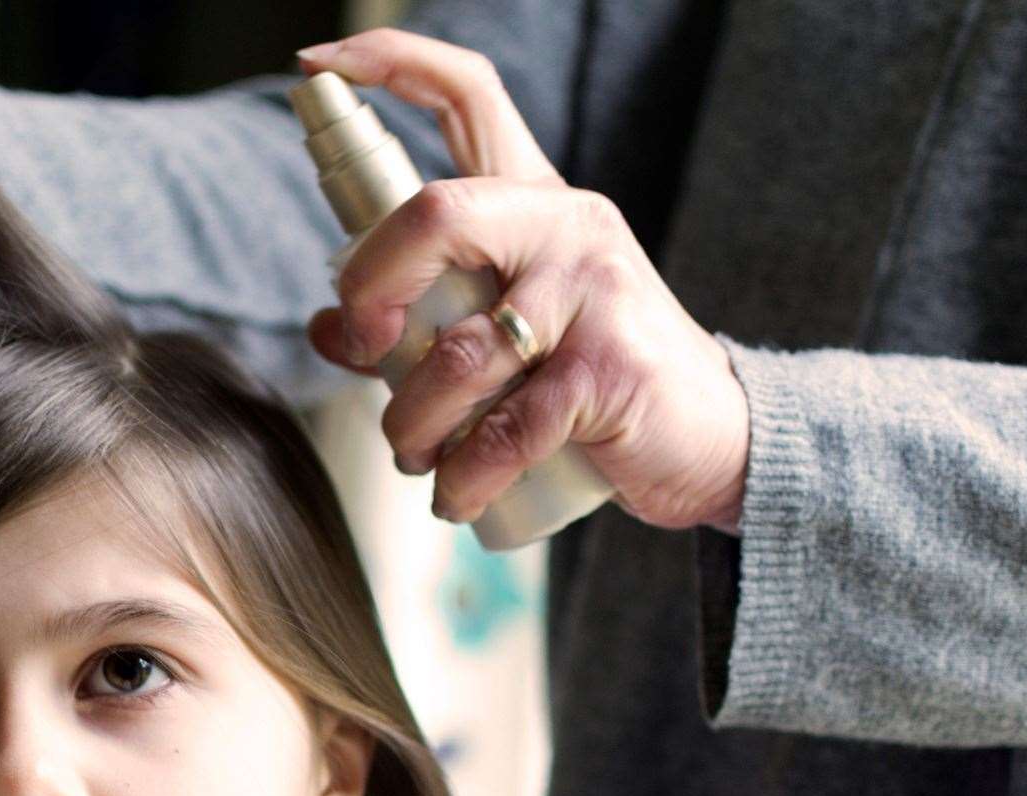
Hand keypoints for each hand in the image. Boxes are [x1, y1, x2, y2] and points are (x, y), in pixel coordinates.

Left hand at [297, 29, 749, 534]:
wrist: (710, 443)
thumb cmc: (590, 382)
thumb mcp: (503, 337)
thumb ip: (417, 321)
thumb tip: (328, 328)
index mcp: (534, 199)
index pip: (466, 93)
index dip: (388, 65)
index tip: (315, 68)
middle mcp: (565, 225)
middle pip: (436, 216)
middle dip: (371, 292)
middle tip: (365, 352)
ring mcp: (591, 294)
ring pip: (453, 354)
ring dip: (411, 425)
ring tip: (418, 455)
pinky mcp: (605, 371)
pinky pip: (502, 429)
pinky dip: (463, 478)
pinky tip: (457, 499)